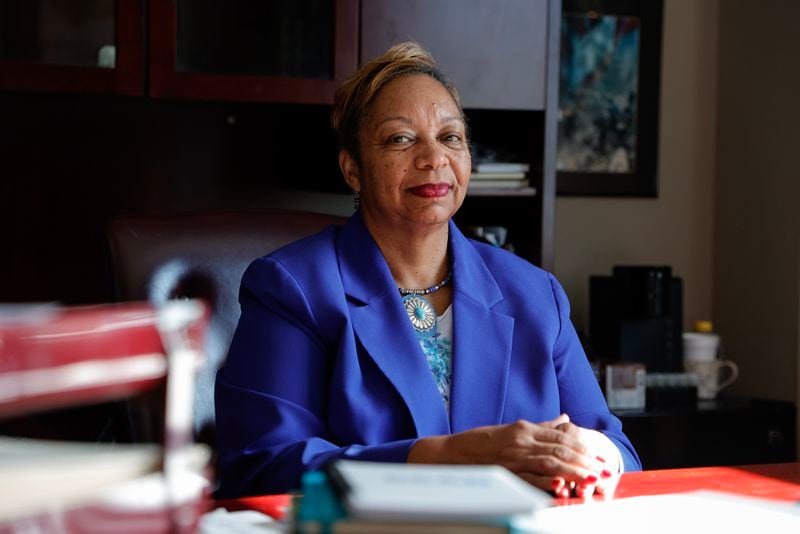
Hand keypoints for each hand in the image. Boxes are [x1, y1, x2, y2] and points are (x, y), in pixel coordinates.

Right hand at [407, 414, 608, 495]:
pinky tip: (562, 486)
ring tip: (592, 478)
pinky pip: (528, 478)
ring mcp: (511, 457)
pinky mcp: (503, 472)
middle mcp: (520, 441)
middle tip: (604, 469)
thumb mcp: (511, 430)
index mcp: (523, 429)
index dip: (582, 446)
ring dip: (573, 471)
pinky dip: (546, 482)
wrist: (448, 454)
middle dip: (584, 460)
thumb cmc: (479, 443)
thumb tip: (566, 420)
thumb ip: (541, 427)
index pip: (560, 437)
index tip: (600, 455)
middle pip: (559, 449)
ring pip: (549, 462)